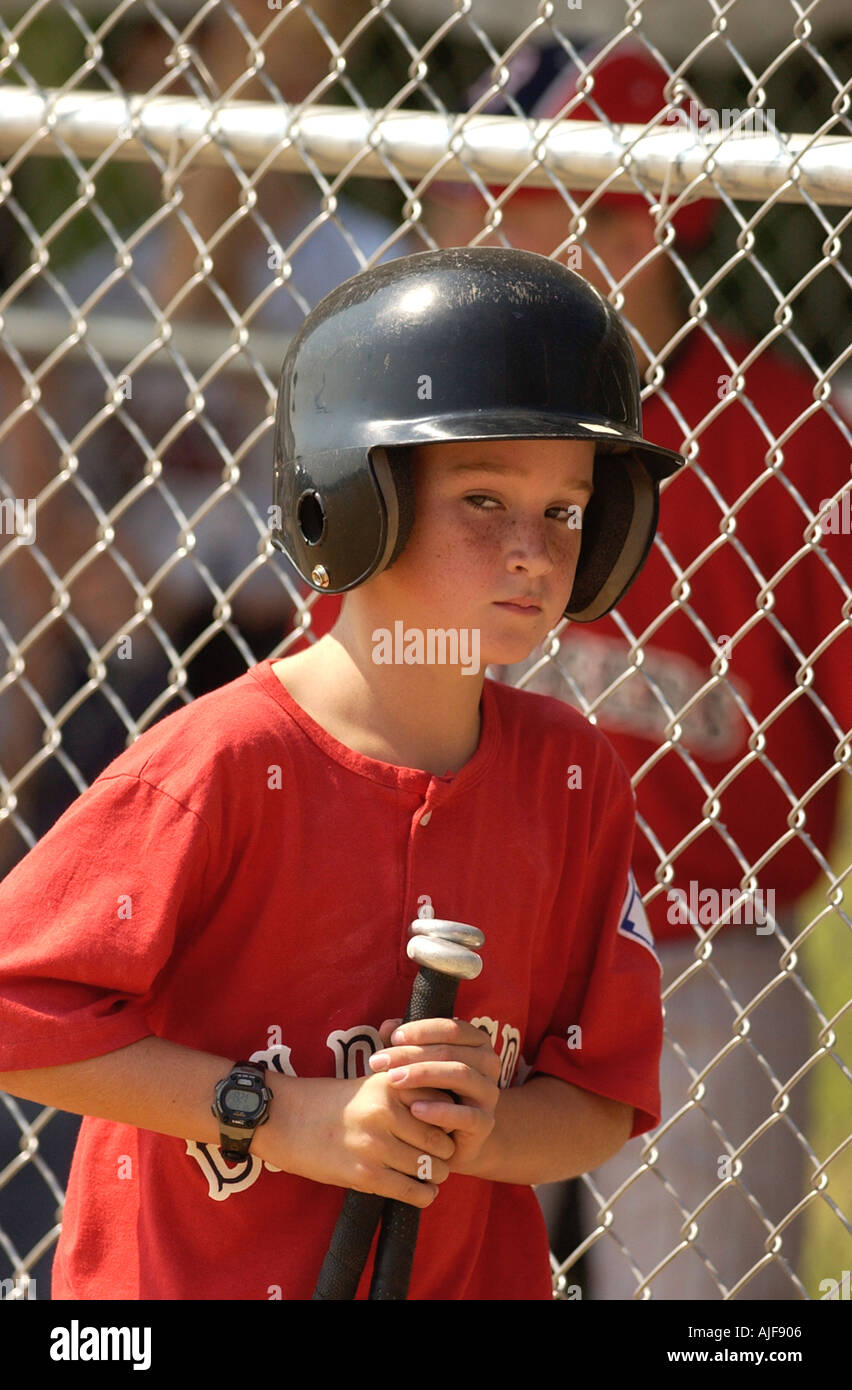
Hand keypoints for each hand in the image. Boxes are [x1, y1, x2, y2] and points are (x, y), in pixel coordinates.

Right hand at [256, 1069, 455, 1209]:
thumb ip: (405, 1089)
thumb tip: (446, 1108)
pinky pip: (412, 1191)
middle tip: (440, 1157)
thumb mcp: (370, 1082)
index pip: (444, 1105)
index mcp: (392, 1085)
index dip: (450, 1120)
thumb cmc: (330, 1101)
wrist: (284, 1119)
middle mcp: (387, 1112)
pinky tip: (421, 1191)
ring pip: (430, 1168)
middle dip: (445, 1153)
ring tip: (430, 1174)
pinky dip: (424, 1196)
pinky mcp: (365, 1174)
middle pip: (441, 1141)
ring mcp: (376, 1144)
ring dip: (435, 1175)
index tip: (447, 1128)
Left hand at [368, 1017, 501, 1171]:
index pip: (452, 1028)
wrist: (454, 1134)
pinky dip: (440, 1111)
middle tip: (379, 1061)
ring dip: (423, 1075)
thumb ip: (405, 1043)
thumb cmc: (434, 1089)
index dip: (421, 1030)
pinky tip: (414, 1109)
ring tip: (393, 1079)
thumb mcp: (420, 1062)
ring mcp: (489, 1093)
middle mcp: (489, 1063)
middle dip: (410, 1054)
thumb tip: (387, 1027)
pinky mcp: (485, 1122)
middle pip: (450, 1051)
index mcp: (477, 1041)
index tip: (392, 1037)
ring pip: (460, 1075)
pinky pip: (466, 1114)